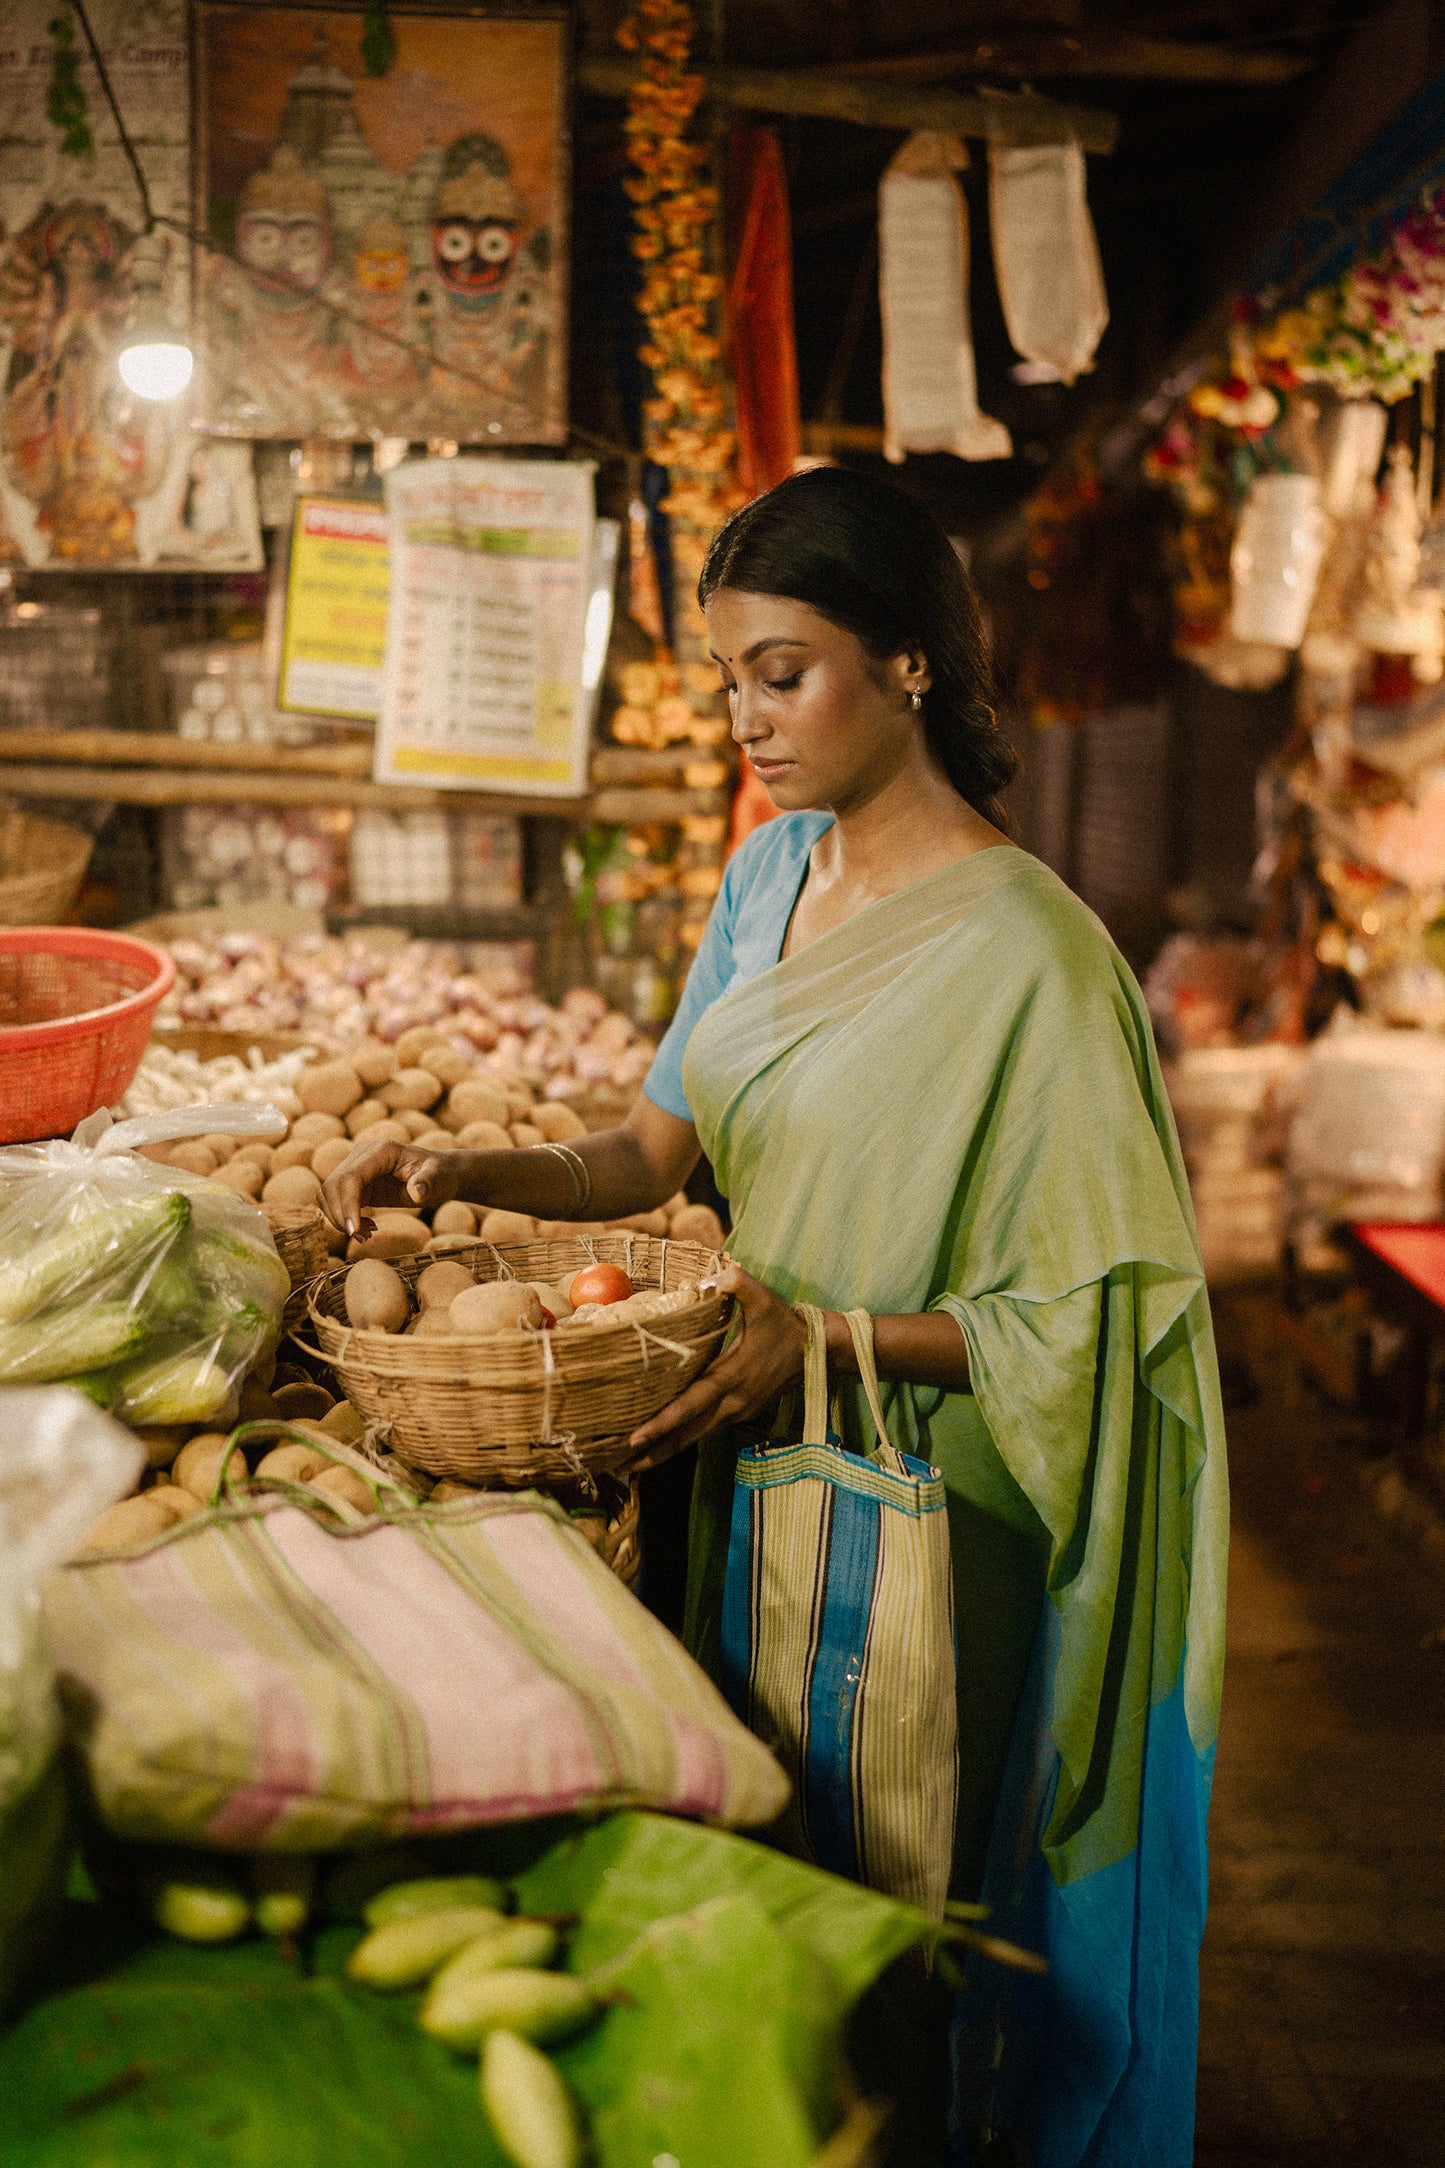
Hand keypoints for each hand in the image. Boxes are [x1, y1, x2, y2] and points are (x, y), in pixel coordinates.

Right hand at [318, 1135, 461, 1236]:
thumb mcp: (440, 1180)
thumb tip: (417, 1192)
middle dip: (342, 1216)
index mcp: (381, 1151)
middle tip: (364, 1238)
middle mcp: (362, 1155)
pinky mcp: (354, 1182)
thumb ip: (429, 1183)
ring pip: (328, 1193)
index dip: (347, 1204)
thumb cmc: (441, 1176)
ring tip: (367, 1234)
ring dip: (340, 1219)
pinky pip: (335, 1200)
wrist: (439, 1175)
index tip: (354, 1231)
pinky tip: (367, 1227)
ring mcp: (355, 1167)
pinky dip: (344, 1218)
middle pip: (333, 1185)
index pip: (350, 1177)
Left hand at [628, 1263, 805, 1470]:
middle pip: (688, 1433)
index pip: (693, 1402)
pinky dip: (679, 1441)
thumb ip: (741, 1284)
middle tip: (619, 1468)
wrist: (817, 1352)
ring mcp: (737, 1412)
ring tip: (630, 1468)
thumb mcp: (765, 1300)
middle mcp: (733, 1402)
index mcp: (733, 1375)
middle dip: (654, 1452)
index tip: (635, 1436)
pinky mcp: (738, 1414)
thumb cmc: (784, 1324)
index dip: (664, 1421)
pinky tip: (658, 1448)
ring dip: (664, 1453)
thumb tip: (722, 1273)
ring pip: (695, 1437)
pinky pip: (703, 1431)